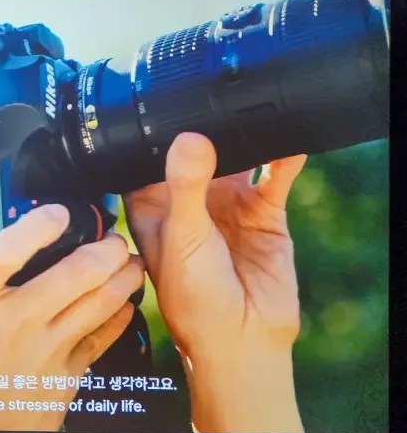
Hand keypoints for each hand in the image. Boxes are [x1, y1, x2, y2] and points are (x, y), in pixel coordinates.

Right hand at [0, 204, 143, 431]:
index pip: (6, 253)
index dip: (37, 227)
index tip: (58, 213)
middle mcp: (13, 322)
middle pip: (75, 274)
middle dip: (107, 247)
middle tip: (114, 237)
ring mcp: (43, 350)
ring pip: (100, 302)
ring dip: (124, 277)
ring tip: (130, 263)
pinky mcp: (64, 376)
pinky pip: (101, 337)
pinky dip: (118, 316)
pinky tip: (123, 303)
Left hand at [124, 133, 305, 432]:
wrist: (242, 337)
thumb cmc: (193, 301)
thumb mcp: (183, 236)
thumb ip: (186, 187)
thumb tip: (190, 139)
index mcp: (152, 208)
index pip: (144, 161)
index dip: (149, 136)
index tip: (156, 103)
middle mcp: (187, 202)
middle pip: (193, 152)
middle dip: (202, 129)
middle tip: (211, 95)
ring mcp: (225, 205)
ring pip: (234, 158)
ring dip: (241, 138)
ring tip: (247, 110)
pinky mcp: (262, 212)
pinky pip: (273, 176)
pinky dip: (282, 157)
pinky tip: (288, 139)